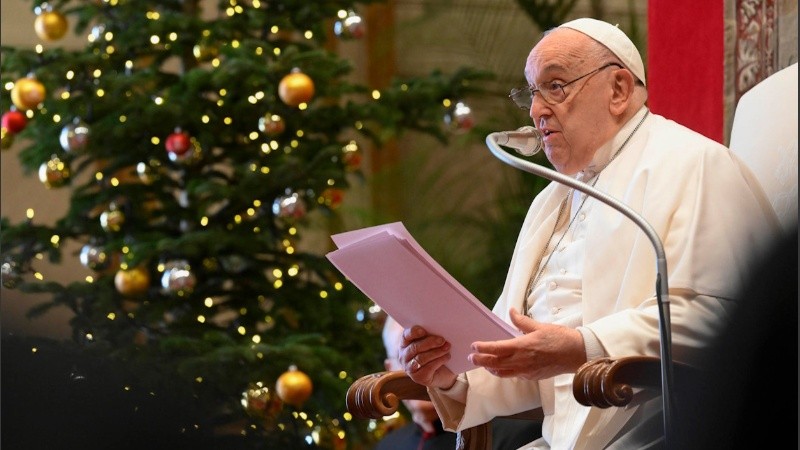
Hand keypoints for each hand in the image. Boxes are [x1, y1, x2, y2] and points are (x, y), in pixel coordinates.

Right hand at [398, 325, 456, 388]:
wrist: (443, 372)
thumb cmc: (435, 352)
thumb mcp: (432, 342)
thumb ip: (431, 336)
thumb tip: (439, 331)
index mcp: (405, 343)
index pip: (406, 336)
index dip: (413, 332)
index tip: (424, 330)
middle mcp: (404, 356)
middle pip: (414, 347)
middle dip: (429, 343)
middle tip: (442, 340)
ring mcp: (409, 368)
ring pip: (421, 358)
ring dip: (436, 352)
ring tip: (447, 348)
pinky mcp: (418, 378)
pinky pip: (428, 368)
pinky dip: (439, 361)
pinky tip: (447, 357)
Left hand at [468, 309, 586, 379]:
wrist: (577, 354)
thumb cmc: (560, 338)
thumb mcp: (539, 326)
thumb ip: (521, 321)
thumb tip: (511, 311)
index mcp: (523, 346)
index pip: (497, 348)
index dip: (483, 348)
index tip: (474, 346)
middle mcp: (522, 361)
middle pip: (496, 363)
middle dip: (481, 360)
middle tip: (471, 358)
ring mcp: (527, 371)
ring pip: (503, 372)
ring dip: (491, 368)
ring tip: (484, 364)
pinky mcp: (533, 377)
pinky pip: (515, 375)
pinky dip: (505, 372)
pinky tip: (503, 368)